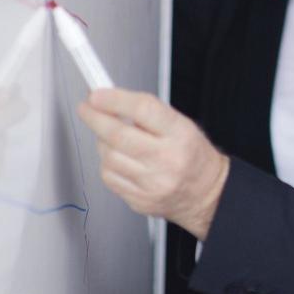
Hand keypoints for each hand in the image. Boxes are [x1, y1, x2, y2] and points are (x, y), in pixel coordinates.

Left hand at [76, 88, 227, 238]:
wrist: (206, 192)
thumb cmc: (192, 155)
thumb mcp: (182, 125)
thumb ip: (147, 113)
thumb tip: (109, 101)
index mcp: (180, 134)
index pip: (144, 109)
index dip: (114, 99)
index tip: (97, 94)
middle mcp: (167, 158)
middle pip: (118, 134)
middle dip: (95, 118)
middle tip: (87, 109)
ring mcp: (152, 182)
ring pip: (108, 156)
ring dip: (102, 143)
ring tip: (112, 138)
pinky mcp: (140, 199)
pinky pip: (109, 177)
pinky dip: (108, 164)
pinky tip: (119, 160)